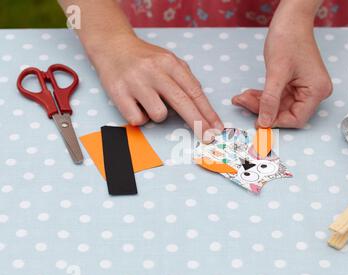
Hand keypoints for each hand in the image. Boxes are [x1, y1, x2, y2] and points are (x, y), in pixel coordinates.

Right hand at [92, 35, 222, 140]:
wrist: (112, 45)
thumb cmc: (144, 58)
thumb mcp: (168, 60)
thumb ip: (186, 78)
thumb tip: (200, 101)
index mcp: (170, 63)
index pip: (194, 92)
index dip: (208, 112)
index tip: (217, 127)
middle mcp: (154, 71)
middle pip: (182, 103)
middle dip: (198, 123)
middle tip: (208, 137)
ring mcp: (135, 82)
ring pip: (159, 115)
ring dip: (158, 115)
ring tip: (149, 102)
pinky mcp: (118, 93)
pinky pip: (137, 119)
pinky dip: (140, 117)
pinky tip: (136, 104)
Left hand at [232, 3, 331, 127]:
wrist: (290, 19)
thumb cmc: (288, 39)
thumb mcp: (276, 72)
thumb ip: (270, 100)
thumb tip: (264, 122)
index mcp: (316, 91)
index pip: (297, 119)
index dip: (276, 121)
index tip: (257, 121)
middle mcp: (314, 92)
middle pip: (286, 112)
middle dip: (263, 109)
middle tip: (242, 102)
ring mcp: (305, 88)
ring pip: (279, 105)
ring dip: (259, 103)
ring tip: (242, 96)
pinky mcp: (295, 84)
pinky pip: (278, 96)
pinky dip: (263, 96)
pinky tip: (249, 93)